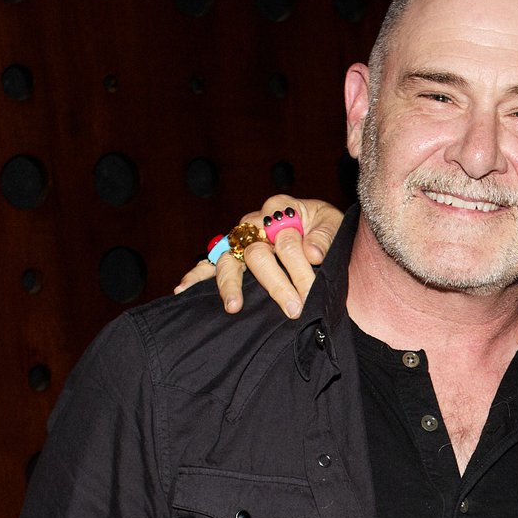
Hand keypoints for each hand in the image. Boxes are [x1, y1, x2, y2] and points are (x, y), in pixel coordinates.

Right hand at [170, 195, 344, 315]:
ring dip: (231, 285)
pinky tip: (182, 290)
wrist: (319, 230)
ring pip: (230, 261)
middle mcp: (255, 221)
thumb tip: (312, 254)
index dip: (299, 268)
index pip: (286, 240)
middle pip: (258, 254)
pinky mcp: (231, 253)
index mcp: (280, 208)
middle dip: (277, 285)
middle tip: (294, 310)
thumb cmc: (326, 227)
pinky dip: (196, 276)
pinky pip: (209, 264)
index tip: (311, 293)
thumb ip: (325, 236)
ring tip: (234, 307)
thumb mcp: (335, 225)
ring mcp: (240, 238)